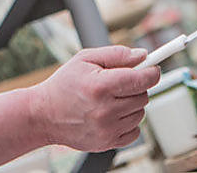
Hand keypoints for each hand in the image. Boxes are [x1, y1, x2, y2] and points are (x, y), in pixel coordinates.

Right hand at [27, 46, 158, 151]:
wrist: (43, 115)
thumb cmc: (64, 85)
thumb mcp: (85, 59)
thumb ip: (116, 54)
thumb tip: (142, 56)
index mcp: (100, 86)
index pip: (141, 80)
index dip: (152, 72)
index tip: (153, 69)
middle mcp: (105, 110)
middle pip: (143, 96)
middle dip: (137, 86)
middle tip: (120, 83)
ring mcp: (106, 129)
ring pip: (140, 113)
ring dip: (132, 104)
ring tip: (112, 99)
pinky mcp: (107, 143)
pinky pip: (135, 132)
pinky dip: (129, 122)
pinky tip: (113, 115)